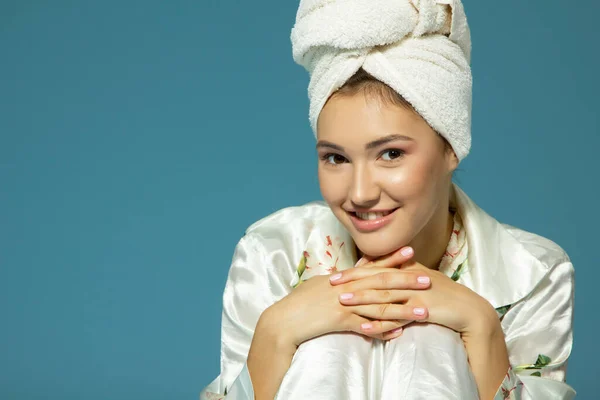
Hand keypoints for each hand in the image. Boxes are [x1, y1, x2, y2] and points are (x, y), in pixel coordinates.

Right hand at [263, 246, 424, 347]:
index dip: (392, 259)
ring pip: (379, 306)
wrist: (284, 318)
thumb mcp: (321, 284)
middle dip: (406, 281)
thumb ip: (341, 278)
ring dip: (403, 309)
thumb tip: (354, 270)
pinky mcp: (339, 321)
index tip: (411, 251)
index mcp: (343, 277)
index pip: (372, 266)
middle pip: (381, 283)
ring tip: (423, 311)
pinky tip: (399, 333)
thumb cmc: (300, 301)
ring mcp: (343, 304)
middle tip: (428, 279)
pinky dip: (383, 331)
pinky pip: (365, 327)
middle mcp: (346, 288)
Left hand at [330, 260, 498, 335]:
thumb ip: (401, 272)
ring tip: (342, 303)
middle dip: (353, 281)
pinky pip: (397, 318)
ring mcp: (416, 294)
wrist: (470, 310)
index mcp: (409, 269)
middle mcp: (411, 278)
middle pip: (377, 278)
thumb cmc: (444, 295)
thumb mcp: (422, 278)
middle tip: (331, 284)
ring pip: (384, 296)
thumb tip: (378, 268)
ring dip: (362, 299)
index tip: (336, 274)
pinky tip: (365, 327)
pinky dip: (380, 323)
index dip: (355, 271)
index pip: (377, 268)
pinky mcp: (422, 310)